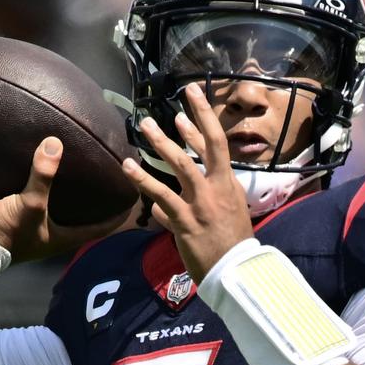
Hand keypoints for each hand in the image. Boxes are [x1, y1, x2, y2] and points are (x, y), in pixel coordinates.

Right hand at [0, 137, 128, 261]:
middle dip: (101, 201)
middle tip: (112, 178)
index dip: (121, 213)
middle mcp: (57, 234)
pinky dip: (51, 191)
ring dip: (76, 196)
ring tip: (84, 171)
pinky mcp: (23, 221)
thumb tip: (55, 143)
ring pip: (66, 211)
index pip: (104, 227)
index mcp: (67, 236)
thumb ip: (43, 175)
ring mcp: (40, 229)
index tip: (134, 193)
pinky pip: (45, 204)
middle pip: (88, 217)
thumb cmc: (6, 233)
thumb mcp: (29, 202)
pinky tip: (49, 173)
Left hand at [121, 83, 253, 281]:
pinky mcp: (185, 220)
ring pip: (181, 165)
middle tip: (182, 94)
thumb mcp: (227, 213)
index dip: (205, 117)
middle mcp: (216, 188)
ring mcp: (201, 203)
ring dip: (162, 143)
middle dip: (193, 116)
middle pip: (206, 145)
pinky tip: (128, 167)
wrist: (235, 269)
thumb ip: (199, 201)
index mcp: (228, 183)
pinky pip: (161, 196)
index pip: (218, 143)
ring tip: (145, 125)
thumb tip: (162, 206)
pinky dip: (144, 180)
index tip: (193, 96)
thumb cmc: (231, 243)